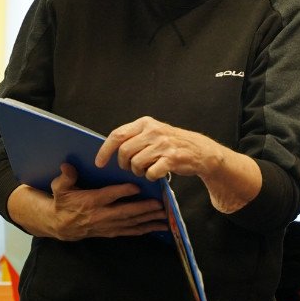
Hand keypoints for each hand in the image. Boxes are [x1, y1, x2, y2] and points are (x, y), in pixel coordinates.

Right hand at [9, 164, 166, 240]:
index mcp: (90, 202)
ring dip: (149, 219)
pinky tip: (157, 227)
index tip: (137, 187)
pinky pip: (130, 231)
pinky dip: (145, 229)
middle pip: (125, 212)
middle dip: (144, 208)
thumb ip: (65, 177)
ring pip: (131, 223)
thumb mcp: (59, 188)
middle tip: (160, 204)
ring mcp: (107, 225)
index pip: (108, 196)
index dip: (122, 192)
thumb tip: (67, 166)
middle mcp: (101, 215)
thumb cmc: (62, 203)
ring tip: (164, 215)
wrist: (60, 225)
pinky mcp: (111, 232)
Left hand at [95, 116, 215, 181]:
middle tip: (130, 168)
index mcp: (145, 123)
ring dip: (138, 171)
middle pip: (124, 152)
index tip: (99, 163)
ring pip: (136, 163)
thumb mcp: (153, 132)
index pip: (117, 135)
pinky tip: (157, 173)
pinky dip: (151, 177)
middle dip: (124, 164)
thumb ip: (134, 137)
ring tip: (146, 169)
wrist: (200, 151)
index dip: (105, 150)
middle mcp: (154, 131)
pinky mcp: (172, 158)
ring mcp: (163, 144)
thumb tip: (108, 151)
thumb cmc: (171, 144)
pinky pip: (151, 173)